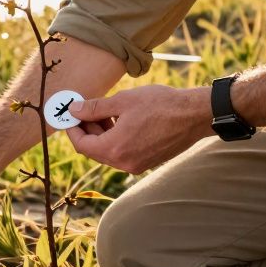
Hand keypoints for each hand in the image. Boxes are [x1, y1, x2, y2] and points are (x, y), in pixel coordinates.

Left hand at [66, 85, 212, 173]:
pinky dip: (116, 138)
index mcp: (115, 149)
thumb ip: (94, 108)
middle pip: (94, 149)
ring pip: (108, 151)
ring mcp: (137, 165)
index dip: (72, 128)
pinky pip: (123, 152)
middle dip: (87, 130)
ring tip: (103, 111)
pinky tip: (119, 119)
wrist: (195, 115)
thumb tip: (74, 110)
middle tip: (84, 109)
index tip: (69, 114)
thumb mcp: (122, 101)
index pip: (82, 144)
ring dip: (101, 133)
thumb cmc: (161, 104)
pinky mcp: (147, 162)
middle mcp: (124, 163)